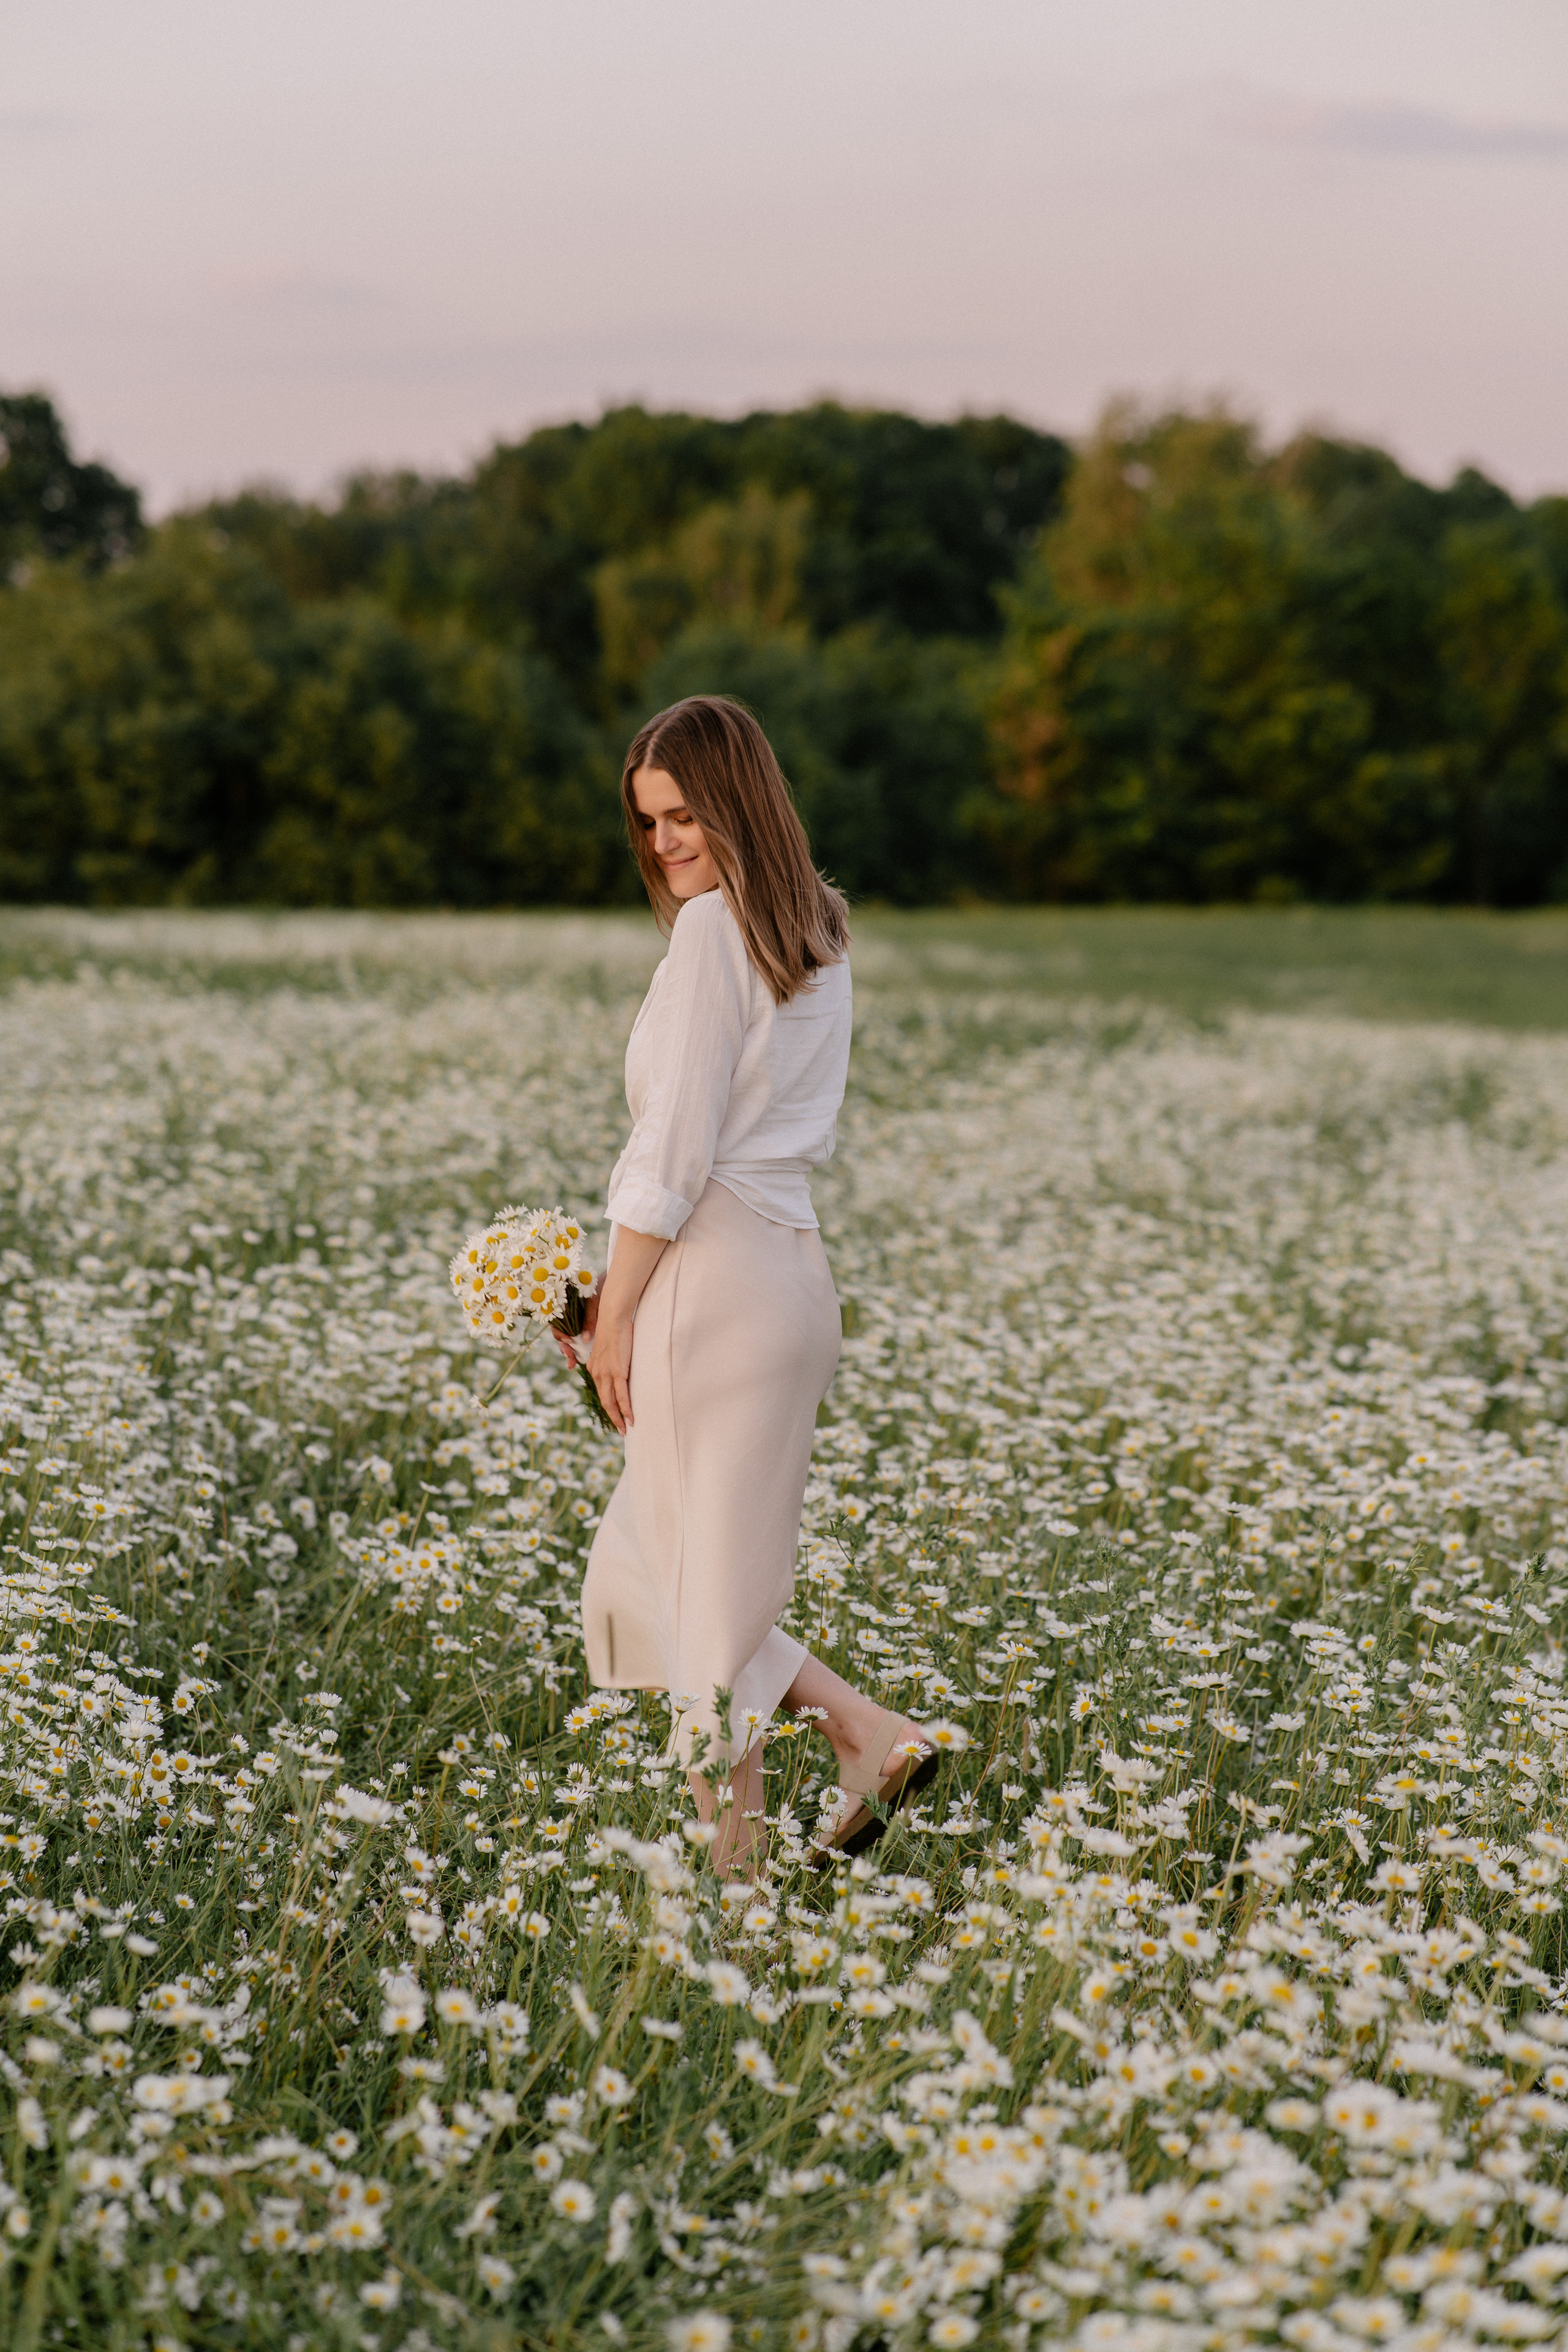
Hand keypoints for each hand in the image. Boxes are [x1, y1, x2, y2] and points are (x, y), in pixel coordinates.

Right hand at [554, 1292, 597, 1369]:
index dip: (560, 1334)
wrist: (611, 1279)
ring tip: (572, 1364)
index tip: (569, 1341)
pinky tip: (582, 1359)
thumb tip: (584, 1339)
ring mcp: (576, 1323)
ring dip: (570, 1353)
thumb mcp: (594, 1300)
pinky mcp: (586, 1327)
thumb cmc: (600, 1286)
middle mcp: (568, 1317)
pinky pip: (580, 1341)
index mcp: (564, 1307)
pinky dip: (580, 1350)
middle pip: (562, 1336)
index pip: (556, 1324)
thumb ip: (589, 1318)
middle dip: (565, 1349)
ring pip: (570, 1341)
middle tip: (570, 1360)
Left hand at [587, 1304, 634, 1434]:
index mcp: (594, 1368)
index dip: (608, 1407)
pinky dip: (626, 1409)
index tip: (615, 1416)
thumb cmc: (615, 1329)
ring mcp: (606, 1373)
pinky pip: (621, 1395)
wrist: (613, 1317)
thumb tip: (618, 1362)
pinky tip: (631, 1418)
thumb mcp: (609, 1347)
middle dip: (612, 1418)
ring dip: (619, 1418)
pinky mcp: (617, 1371)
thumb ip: (610, 1358)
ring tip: (626, 1429)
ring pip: (611, 1402)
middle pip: (604, 1402)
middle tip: (620, 1430)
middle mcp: (597, 1373)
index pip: (601, 1393)